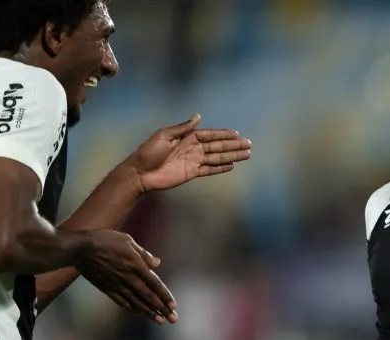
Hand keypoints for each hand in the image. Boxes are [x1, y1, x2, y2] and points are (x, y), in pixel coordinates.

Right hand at [75, 231, 177, 323]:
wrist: (80, 248)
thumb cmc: (105, 240)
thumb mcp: (127, 240)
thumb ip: (143, 254)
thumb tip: (157, 263)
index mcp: (136, 265)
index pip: (155, 284)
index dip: (165, 296)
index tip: (174, 305)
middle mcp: (129, 278)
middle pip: (148, 296)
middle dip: (162, 308)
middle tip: (173, 319)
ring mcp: (117, 285)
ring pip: (136, 302)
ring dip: (149, 312)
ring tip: (160, 321)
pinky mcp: (106, 288)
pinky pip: (121, 301)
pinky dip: (131, 308)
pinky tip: (139, 313)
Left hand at [128, 113, 251, 192]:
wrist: (140, 173)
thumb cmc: (149, 152)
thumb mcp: (164, 135)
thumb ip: (183, 128)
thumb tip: (198, 116)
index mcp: (187, 137)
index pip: (210, 135)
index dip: (224, 134)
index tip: (237, 134)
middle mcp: (193, 148)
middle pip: (218, 146)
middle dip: (233, 145)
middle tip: (249, 145)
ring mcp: (194, 161)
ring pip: (217, 158)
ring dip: (232, 156)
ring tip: (246, 155)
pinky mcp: (192, 173)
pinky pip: (210, 170)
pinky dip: (220, 168)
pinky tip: (232, 166)